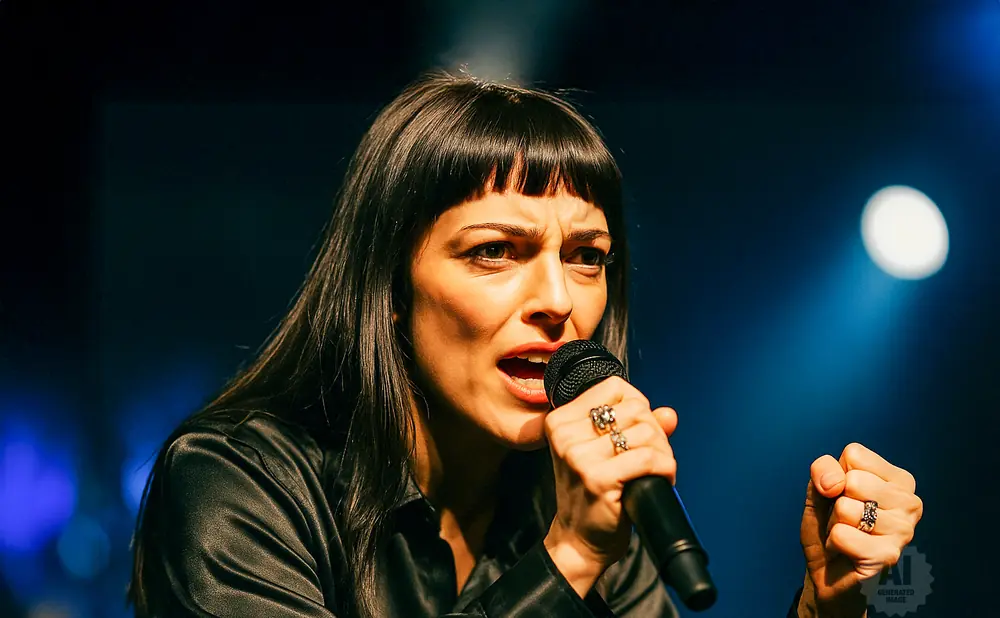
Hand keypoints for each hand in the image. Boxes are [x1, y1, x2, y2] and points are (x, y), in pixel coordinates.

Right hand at [542, 377, 677, 594]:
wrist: (578, 539)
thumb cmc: (592, 493)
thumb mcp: (606, 453)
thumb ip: (637, 427)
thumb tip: (669, 414)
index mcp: (561, 421)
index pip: (613, 387)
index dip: (637, 404)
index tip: (639, 429)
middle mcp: (565, 434)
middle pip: (634, 408)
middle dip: (654, 431)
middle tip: (651, 455)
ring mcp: (579, 456)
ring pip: (646, 431)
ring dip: (662, 451)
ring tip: (656, 469)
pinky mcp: (598, 478)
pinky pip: (648, 458)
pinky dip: (665, 467)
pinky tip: (662, 478)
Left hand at [798, 443, 922, 616]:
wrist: (827, 574)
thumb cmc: (829, 527)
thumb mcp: (819, 490)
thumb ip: (823, 471)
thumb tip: (836, 483)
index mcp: (898, 479)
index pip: (855, 454)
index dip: (835, 475)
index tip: (842, 496)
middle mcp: (910, 501)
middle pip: (853, 480)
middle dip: (835, 502)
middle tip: (844, 521)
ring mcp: (904, 530)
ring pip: (846, 508)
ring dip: (835, 525)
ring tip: (848, 536)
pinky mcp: (890, 555)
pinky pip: (843, 535)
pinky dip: (834, 544)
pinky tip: (848, 553)